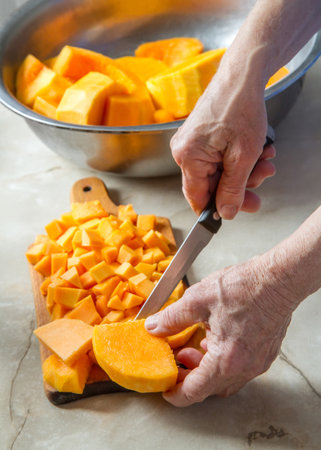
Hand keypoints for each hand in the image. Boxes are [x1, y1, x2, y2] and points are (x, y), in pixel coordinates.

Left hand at [145, 256, 293, 406]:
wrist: (278, 279)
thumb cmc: (244, 287)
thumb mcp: (197, 300)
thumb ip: (172, 318)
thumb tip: (154, 327)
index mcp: (226, 359)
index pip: (195, 391)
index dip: (176, 394)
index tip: (166, 389)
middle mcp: (245, 367)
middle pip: (211, 387)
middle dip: (190, 377)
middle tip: (177, 360)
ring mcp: (258, 362)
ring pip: (226, 379)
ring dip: (206, 369)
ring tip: (194, 346)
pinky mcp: (266, 353)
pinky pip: (240, 368)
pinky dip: (223, 361)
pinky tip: (214, 339)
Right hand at [171, 67, 275, 218]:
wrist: (241, 74)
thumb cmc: (241, 107)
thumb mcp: (243, 157)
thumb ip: (233, 189)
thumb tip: (225, 213)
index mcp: (187, 157)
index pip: (197, 197)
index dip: (217, 209)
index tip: (235, 211)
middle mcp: (183, 150)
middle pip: (210, 184)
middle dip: (240, 185)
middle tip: (261, 180)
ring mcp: (191, 142)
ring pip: (218, 171)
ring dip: (244, 170)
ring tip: (264, 159)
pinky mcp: (200, 136)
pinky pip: (218, 157)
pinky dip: (238, 158)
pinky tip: (256, 150)